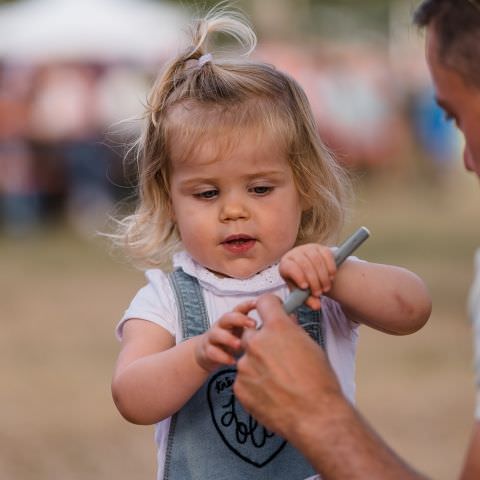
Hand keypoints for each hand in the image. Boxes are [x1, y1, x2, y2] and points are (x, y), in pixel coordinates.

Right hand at [195, 300, 255, 371]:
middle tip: (253, 324)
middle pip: (227, 317)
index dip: (248, 305)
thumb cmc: (232, 341)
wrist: (207, 353)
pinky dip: (222, 357)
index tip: (258, 304)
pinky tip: (232, 361)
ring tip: (239, 345)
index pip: (239, 308)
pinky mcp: (207, 350)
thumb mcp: (244, 333)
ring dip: (228, 338)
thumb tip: (283, 324)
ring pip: (216, 333)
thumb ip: (258, 329)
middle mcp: (222, 326)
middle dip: (239, 319)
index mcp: (233, 320)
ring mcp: (213, 337)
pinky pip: (212, 352)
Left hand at [234, 294, 342, 438]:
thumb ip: (292, 331)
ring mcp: (245, 365)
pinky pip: (243, 378)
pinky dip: (254, 383)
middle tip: (276, 354)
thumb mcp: (310, 346)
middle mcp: (257, 342)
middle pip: (251, 332)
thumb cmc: (319, 382)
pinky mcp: (239, 386)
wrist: (315, 418)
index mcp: (277, 328)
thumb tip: (286, 321)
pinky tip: (271, 393)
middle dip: (261, 339)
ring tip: (277, 380)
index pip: (264, 301)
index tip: (272, 311)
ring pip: (247, 357)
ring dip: (258, 364)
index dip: (270, 305)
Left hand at [279, 243, 336, 309]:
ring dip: (323, 276)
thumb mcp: (301, 292)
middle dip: (313, 280)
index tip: (305, 287)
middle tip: (319, 293)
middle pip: (305, 264)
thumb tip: (317, 306)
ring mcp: (308, 248)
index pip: (290, 267)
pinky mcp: (320, 248)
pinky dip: (330, 267)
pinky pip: (327, 255)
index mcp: (286, 264)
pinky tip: (331, 277)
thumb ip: (307, 300)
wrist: (312, 271)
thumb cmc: (302, 283)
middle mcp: (295, 253)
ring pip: (316, 260)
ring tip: (326, 288)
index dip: (298, 276)